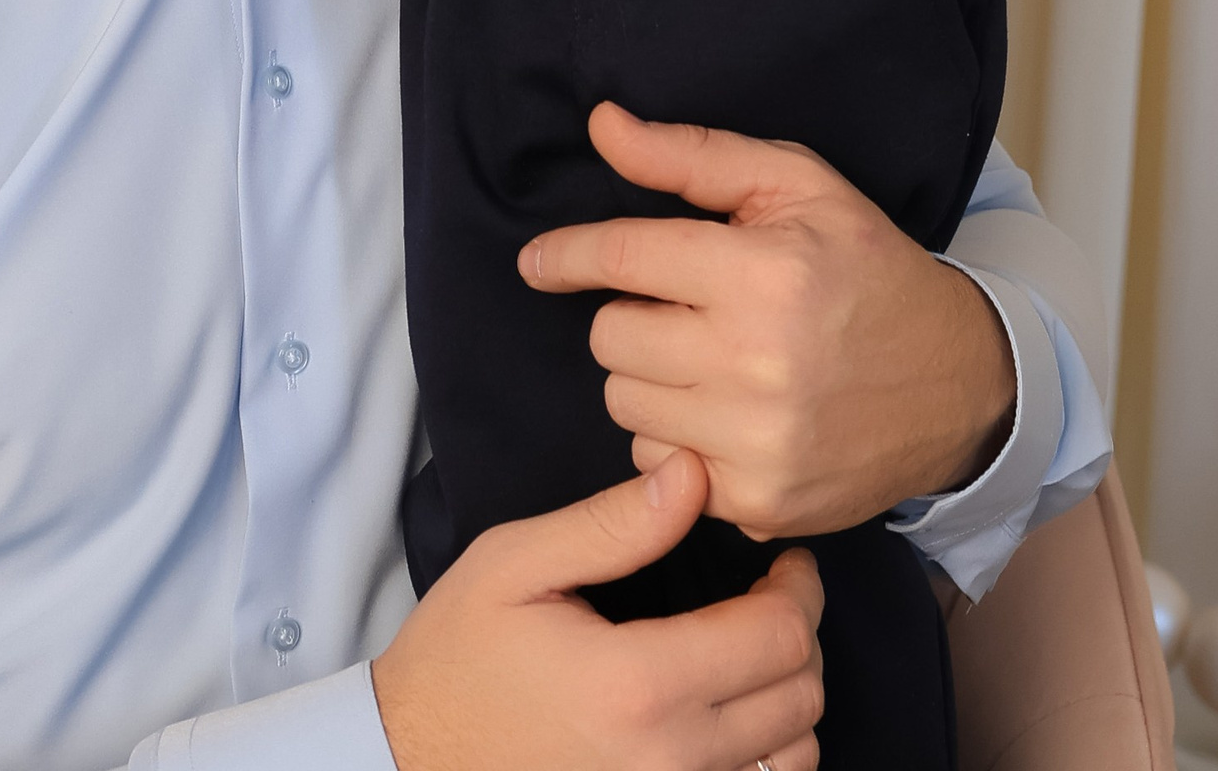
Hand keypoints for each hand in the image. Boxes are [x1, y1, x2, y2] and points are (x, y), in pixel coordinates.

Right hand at [371, 450, 822, 770]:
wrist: (417, 754)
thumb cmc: (461, 654)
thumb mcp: (516, 565)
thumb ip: (612, 525)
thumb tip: (691, 476)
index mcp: (638, 682)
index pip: (775, 637)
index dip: (798, 588)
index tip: (783, 560)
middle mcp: (671, 757)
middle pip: (800, 696)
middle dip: (800, 633)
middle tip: (769, 592)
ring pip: (796, 754)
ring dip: (792, 695)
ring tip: (751, 648)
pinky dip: (771, 752)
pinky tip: (736, 710)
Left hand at [525, 105, 1016, 541]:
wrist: (961, 383)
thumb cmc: (863, 268)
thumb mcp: (793, 186)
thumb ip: (688, 155)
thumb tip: (601, 123)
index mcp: (760, 273)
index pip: (620, 257)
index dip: (566, 254)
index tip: (538, 261)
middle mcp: (755, 363)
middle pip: (611, 337)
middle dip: (632, 315)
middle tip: (683, 309)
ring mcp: (758, 444)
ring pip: (623, 403)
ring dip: (647, 378)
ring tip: (706, 360)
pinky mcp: (761, 504)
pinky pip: (655, 464)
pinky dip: (674, 437)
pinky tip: (723, 413)